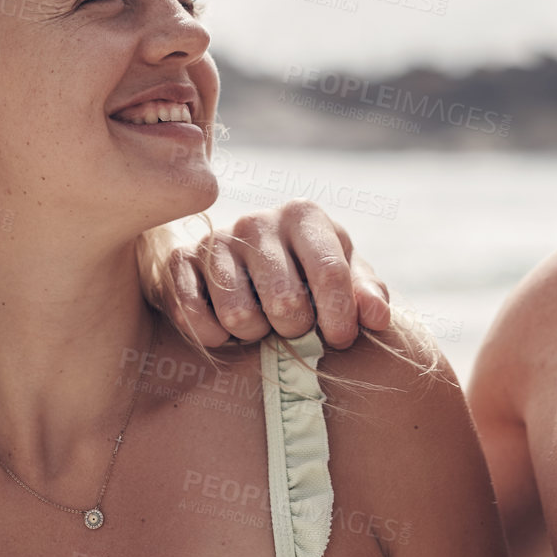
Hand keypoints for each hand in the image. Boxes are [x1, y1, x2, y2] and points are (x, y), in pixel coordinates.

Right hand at [156, 200, 391, 348]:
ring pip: (240, 315)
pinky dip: (215, 335)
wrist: (246, 267)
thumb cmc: (308, 274)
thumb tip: (377, 317)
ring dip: (255, 334)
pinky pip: (195, 316)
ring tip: (261, 323)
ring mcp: (216, 239)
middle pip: (285, 301)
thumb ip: (366, 293)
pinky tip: (226, 327)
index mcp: (303, 216)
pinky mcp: (180, 261)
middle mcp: (257, 221)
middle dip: (295, 328)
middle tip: (293, 327)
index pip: (329, 271)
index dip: (340, 315)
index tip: (341, 341)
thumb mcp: (346, 277)